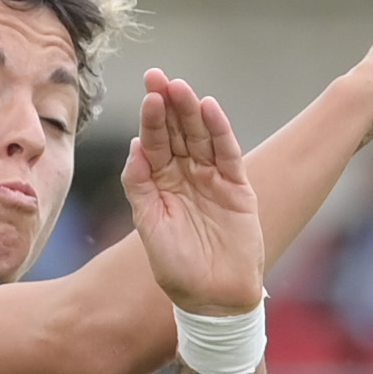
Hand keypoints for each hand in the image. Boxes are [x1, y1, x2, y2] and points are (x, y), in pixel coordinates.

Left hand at [119, 71, 265, 315]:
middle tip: (158, 76)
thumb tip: (135, 147)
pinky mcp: (237, 187)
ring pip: (201, 136)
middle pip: (177, 131)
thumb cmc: (176, 267)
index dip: (151, 118)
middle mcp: (186, 175)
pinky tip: (209, 108)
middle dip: (168, 104)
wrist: (212, 297)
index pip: (155, 143)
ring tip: (180, 87)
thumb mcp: (149, 225)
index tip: (147, 93)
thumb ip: (140, 186)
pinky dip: (220, 131)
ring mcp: (212, 179)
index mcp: (161, 183)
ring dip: (191, 111)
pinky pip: (227, 153)